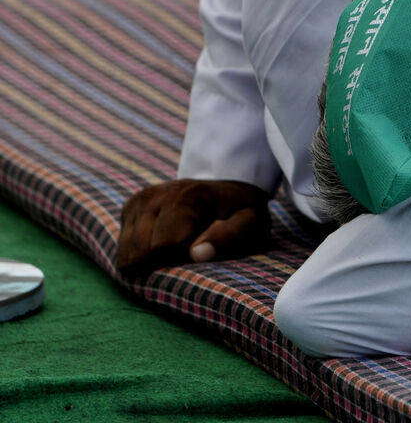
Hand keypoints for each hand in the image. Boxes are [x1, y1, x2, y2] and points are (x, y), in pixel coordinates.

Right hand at [115, 179, 270, 275]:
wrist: (227, 185)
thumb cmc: (239, 210)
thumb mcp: (249, 222)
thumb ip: (228, 237)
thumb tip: (197, 255)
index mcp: (189, 196)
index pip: (163, 245)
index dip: (176, 262)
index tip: (193, 258)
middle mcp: (159, 194)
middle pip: (142, 250)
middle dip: (159, 263)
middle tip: (184, 256)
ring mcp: (142, 198)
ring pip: (128, 250)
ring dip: (147, 260)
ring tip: (173, 252)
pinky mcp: (132, 205)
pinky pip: (123, 243)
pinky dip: (138, 252)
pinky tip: (159, 247)